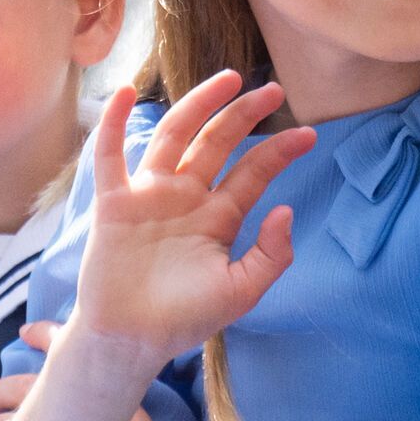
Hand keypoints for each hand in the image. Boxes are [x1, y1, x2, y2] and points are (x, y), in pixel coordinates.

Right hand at [69, 76, 314, 368]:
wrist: (131, 340)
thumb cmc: (184, 319)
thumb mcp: (240, 292)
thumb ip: (270, 255)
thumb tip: (287, 209)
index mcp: (218, 217)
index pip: (252, 174)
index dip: (279, 152)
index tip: (309, 134)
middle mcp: (186, 197)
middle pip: (217, 143)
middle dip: (244, 115)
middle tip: (273, 90)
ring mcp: (149, 195)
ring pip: (175, 137)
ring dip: (197, 105)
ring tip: (226, 80)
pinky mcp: (113, 203)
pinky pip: (110, 157)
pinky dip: (113, 124)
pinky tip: (124, 93)